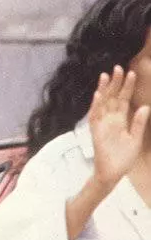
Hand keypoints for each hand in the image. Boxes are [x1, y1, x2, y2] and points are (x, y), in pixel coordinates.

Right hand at [88, 65, 149, 190]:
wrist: (113, 172)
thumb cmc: (123, 158)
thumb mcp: (136, 139)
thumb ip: (138, 123)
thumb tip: (144, 107)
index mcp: (121, 120)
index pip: (124, 100)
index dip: (127, 87)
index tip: (131, 73)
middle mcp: (111, 120)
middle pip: (112, 98)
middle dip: (115, 83)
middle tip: (118, 68)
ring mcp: (102, 125)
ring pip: (102, 103)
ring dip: (104, 90)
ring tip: (106, 76)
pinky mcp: (96, 132)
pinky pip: (94, 117)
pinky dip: (96, 106)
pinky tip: (98, 95)